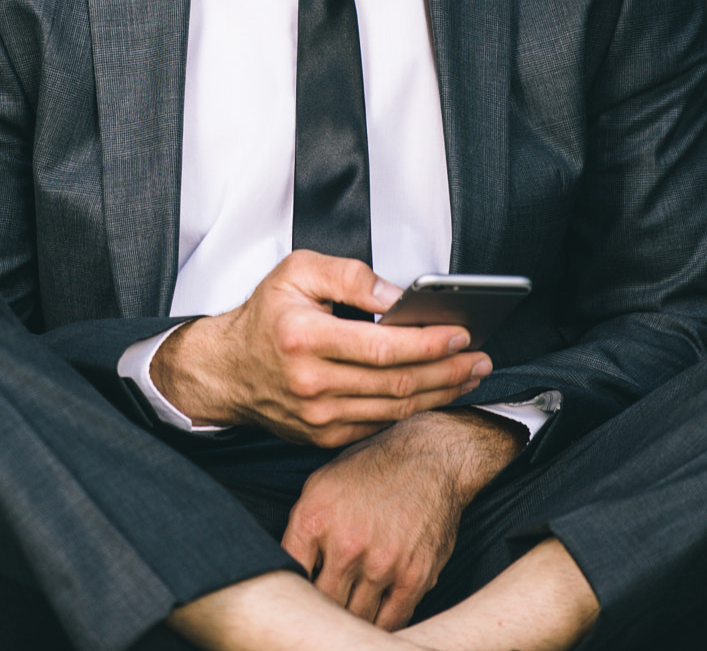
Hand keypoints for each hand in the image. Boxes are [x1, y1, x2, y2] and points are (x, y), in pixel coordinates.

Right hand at [151, 250, 490, 446]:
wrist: (226, 370)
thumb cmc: (265, 317)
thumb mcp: (297, 271)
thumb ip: (350, 276)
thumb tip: (399, 297)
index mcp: (304, 338)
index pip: (382, 348)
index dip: (427, 344)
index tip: (461, 334)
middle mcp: (311, 383)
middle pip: (397, 384)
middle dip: (447, 370)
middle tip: (480, 357)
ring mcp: (318, 416)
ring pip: (394, 410)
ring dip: (439, 393)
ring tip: (468, 373)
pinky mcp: (324, 435)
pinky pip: (380, 424)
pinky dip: (413, 409)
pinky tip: (436, 392)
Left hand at [284, 409, 524, 629]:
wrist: (430, 458)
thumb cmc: (370, 470)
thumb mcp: (319, 487)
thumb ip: (299, 532)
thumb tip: (287, 575)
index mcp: (314, 520)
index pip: (288, 578)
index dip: (290, 593)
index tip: (296, 599)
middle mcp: (346, 545)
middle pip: (321, 604)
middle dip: (320, 611)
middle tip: (320, 614)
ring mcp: (382, 564)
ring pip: (354, 618)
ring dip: (349, 620)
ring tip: (346, 616)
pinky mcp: (415, 576)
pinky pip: (391, 620)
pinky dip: (380, 626)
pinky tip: (373, 618)